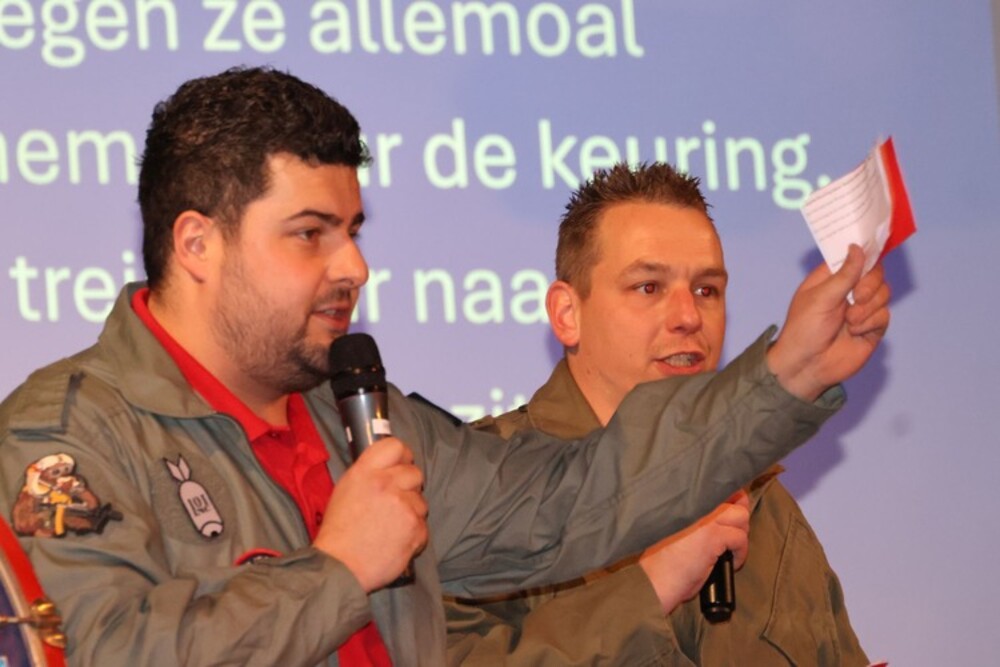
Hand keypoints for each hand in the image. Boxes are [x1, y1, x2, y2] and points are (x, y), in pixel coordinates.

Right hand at [313, 438, 427, 591]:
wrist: (339, 567)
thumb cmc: (339, 532)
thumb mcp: (345, 490)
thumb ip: (368, 474)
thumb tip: (389, 466)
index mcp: (366, 472)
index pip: (395, 446)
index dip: (403, 455)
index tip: (402, 465)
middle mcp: (386, 484)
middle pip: (415, 473)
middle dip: (409, 487)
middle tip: (395, 503)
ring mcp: (403, 506)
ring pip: (422, 501)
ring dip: (411, 512)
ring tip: (391, 527)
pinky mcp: (415, 529)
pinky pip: (423, 526)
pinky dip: (413, 535)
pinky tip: (396, 542)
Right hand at [638, 490, 750, 614]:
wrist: (651, 578)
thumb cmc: (658, 559)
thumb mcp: (675, 528)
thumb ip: (695, 517)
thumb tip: (722, 514)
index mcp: (684, 499)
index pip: (719, 487)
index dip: (732, 497)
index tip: (735, 508)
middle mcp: (695, 502)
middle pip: (736, 498)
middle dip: (739, 518)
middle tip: (732, 535)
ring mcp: (705, 518)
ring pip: (741, 516)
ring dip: (740, 534)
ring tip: (730, 550)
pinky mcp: (713, 536)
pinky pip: (740, 538)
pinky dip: (740, 553)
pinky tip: (730, 563)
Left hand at [767, 244, 890, 400]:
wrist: (807, 366)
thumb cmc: (804, 329)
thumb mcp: (821, 298)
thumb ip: (844, 274)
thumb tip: (857, 248)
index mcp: (831, 279)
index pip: (854, 257)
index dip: (865, 252)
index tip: (874, 247)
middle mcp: (848, 291)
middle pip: (875, 273)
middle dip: (870, 284)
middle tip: (855, 297)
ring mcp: (861, 309)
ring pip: (884, 293)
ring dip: (868, 307)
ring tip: (849, 321)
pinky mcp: (871, 327)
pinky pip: (884, 315)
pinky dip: (870, 322)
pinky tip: (855, 332)